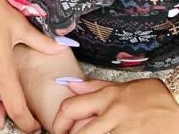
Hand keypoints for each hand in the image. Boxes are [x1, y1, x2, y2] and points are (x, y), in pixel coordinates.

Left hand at [51, 77, 178, 133]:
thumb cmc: (155, 99)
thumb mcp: (126, 87)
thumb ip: (98, 87)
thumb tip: (72, 85)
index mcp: (108, 96)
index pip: (71, 107)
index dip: (59, 122)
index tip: (57, 129)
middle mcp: (113, 113)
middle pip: (80, 132)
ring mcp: (125, 130)